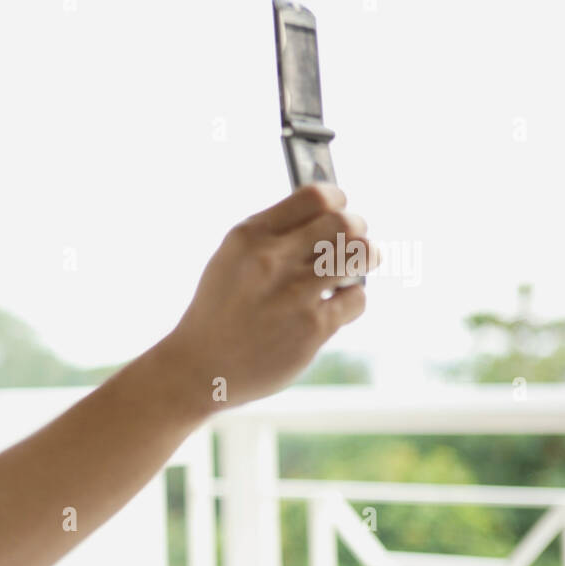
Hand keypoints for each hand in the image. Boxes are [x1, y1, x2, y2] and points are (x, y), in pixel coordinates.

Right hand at [162, 183, 375, 410]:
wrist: (198, 369)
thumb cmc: (219, 312)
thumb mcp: (230, 261)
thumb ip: (272, 238)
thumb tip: (329, 217)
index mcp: (249, 237)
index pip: (315, 197)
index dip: (336, 200)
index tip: (338, 209)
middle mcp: (271, 260)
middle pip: (344, 222)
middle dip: (356, 229)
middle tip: (350, 244)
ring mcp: (294, 294)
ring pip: (361, 254)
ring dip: (366, 259)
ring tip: (353, 270)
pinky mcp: (312, 328)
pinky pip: (356, 299)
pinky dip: (351, 301)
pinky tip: (333, 309)